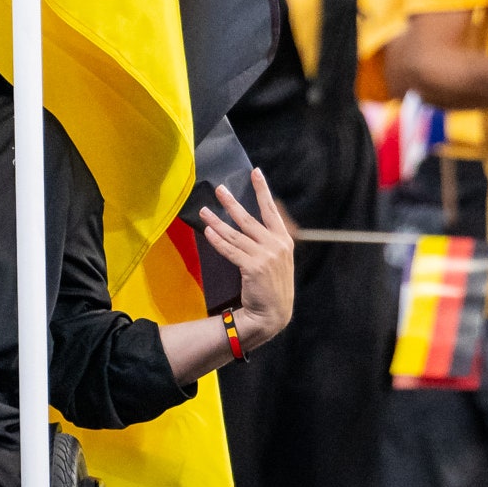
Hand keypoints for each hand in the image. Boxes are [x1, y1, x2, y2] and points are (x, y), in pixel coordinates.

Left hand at [197, 168, 294, 351]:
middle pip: (249, 218)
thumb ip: (268, 242)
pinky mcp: (252, 267)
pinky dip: (218, 241)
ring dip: (217, 222)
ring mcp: (264, 256)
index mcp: (283, 240)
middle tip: (219, 189)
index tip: (255, 172)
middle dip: (232, 202)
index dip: (262, 190)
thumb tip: (249, 225)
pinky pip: (230, 250)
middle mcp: (275, 245)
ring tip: (204, 211)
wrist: (273, 314)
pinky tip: (207, 232)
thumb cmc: (273, 287)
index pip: (271, 210)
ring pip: (235, 234)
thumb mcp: (279, 261)